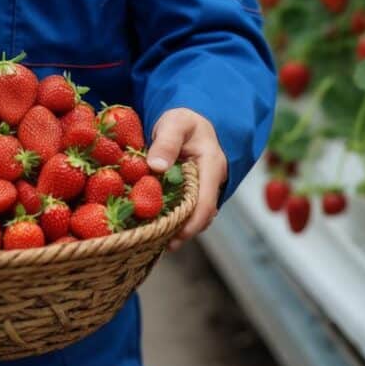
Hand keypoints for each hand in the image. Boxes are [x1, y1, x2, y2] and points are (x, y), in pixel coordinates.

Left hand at [146, 107, 226, 252]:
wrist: (188, 120)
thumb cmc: (182, 120)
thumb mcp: (174, 123)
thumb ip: (166, 142)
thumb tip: (156, 167)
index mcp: (212, 166)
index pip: (207, 202)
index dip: (192, 223)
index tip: (175, 237)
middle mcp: (212, 181)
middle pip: (201, 215)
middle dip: (182, 232)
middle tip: (158, 244)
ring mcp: (204, 189)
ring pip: (193, 215)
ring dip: (176, 228)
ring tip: (152, 239)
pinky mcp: (193, 192)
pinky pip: (185, 209)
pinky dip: (172, 218)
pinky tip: (153, 224)